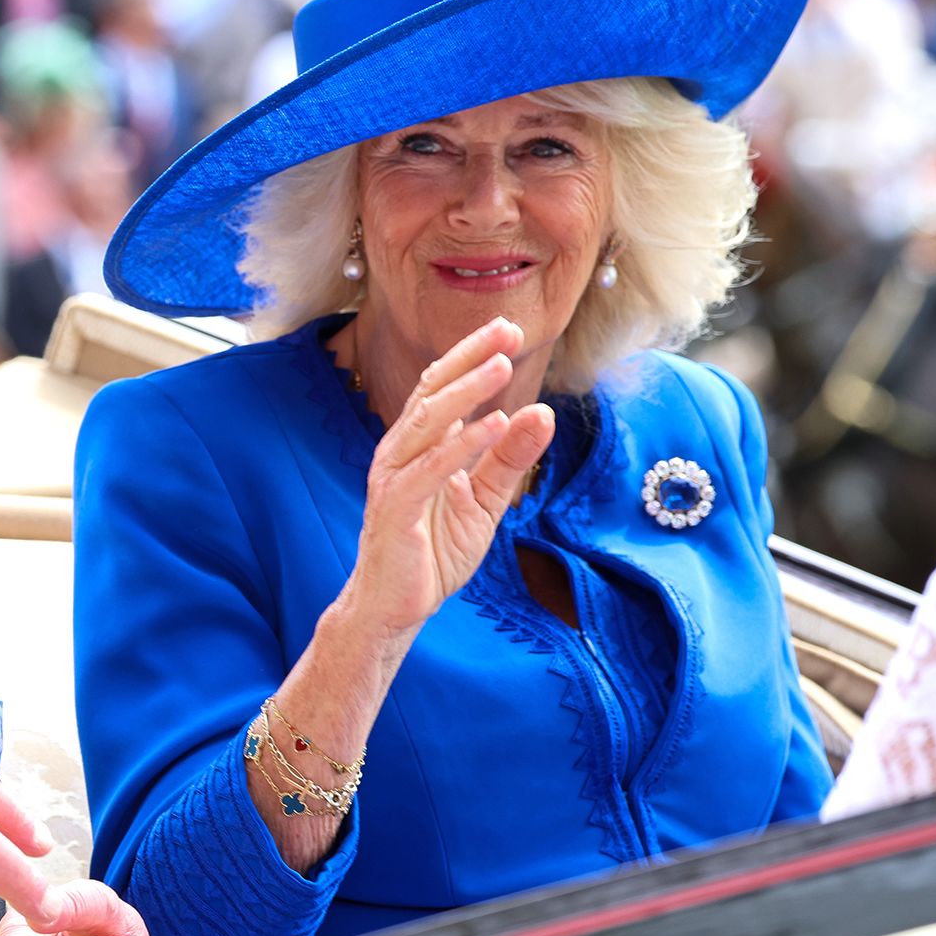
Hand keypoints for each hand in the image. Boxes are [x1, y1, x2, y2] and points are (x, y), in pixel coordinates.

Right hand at [349, 316, 554, 636]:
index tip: (509, 329)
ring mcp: (393, 477)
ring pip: (427, 420)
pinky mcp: (395, 507)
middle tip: (508, 329)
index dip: (473, 356)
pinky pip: (430, 467)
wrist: (393, 607)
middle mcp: (399, 451)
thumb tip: (542, 412)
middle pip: (431, 390)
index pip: (442, 387)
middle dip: (469, 357)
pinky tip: (495, 423)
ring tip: (501, 365)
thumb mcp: (485, 502)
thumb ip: (510, 459)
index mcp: (416, 445)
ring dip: (466, 390)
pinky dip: (462, 443)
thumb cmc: (432, 553)